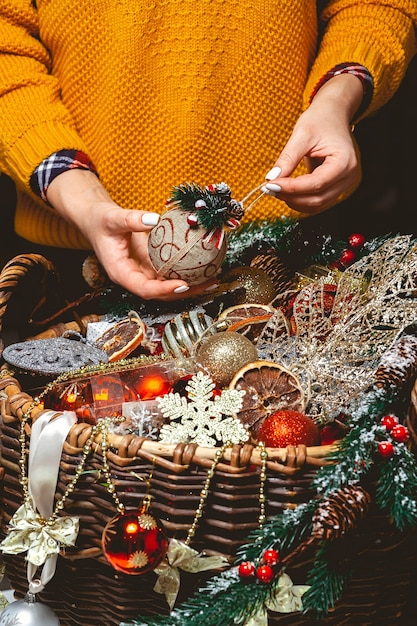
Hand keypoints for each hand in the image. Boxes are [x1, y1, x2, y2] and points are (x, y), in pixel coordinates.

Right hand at [46, 170, 216, 299]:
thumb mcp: (112, 217)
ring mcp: (143, 273)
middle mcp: (134, 278)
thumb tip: (156, 218)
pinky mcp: (151, 265)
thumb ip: (132, 219)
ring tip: (213, 277)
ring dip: (191, 284)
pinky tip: (204, 264)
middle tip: (209, 282)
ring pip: (168, 285)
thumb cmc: (100, 221)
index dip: (165, 290)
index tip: (184, 284)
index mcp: (121, 273)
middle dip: (186, 291)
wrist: (96, 220)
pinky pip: (170, 271)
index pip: (146, 289)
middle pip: (162, 293)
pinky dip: (186, 270)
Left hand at [263, 73, 364, 212]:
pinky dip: (301, 200)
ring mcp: (344, 183)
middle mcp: (348, 176)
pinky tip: (287, 191)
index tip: (271, 185)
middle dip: (291, 197)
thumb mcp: (302, 134)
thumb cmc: (321, 120)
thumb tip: (272, 178)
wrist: (333, 114)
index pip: (316, 183)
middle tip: (270, 188)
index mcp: (344, 161)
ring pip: (317, 204)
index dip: (292, 188)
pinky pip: (318, 201)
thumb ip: (287, 158)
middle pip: (317, 199)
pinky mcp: (336, 187)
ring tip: (276, 189)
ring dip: (294, 201)